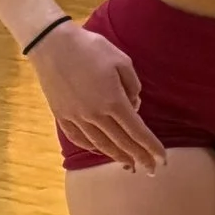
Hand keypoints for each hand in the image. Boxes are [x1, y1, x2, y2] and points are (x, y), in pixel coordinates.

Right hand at [32, 22, 163, 171]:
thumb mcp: (122, 61)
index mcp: (113, 101)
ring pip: (100, 144)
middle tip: (151, 170)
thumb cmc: (90, 48)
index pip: (138, 131)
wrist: (51, 43)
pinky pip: (79, 138)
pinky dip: (93, 147)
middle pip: (121, 143)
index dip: (151, 147)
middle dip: (139, 158)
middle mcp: (95, 115)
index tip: (163, 160)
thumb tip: (134, 107)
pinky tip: (100, 150)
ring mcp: (76, 117)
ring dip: (117, 156)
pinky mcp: (61, 115)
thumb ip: (134, 86)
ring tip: (129, 165)